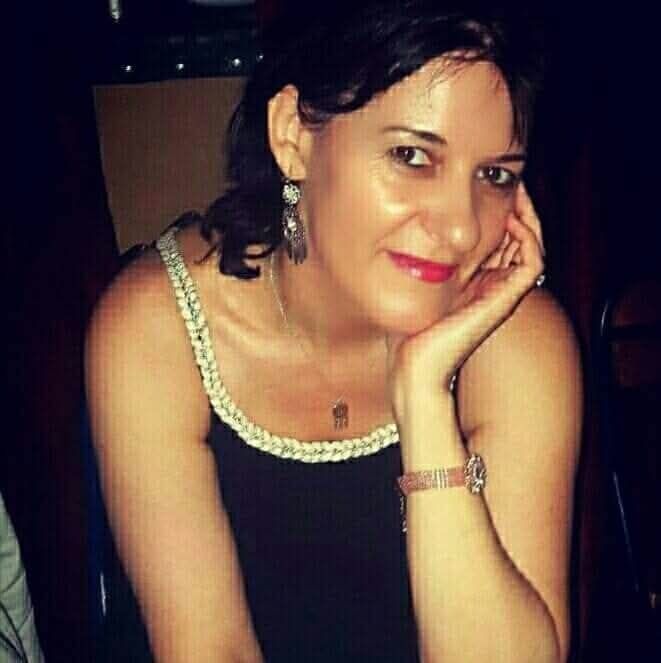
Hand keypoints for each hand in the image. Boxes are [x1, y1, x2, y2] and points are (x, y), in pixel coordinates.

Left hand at [386, 182, 544, 412]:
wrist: (413, 365)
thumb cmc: (409, 332)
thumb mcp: (415, 287)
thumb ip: (423, 265)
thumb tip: (411, 235)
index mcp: (476, 285)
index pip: (499, 242)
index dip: (500, 214)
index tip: (490, 188)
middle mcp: (493, 288)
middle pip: (519, 240)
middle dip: (517, 209)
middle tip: (510, 181)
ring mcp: (501, 294)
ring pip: (532, 246)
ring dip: (527, 216)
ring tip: (517, 190)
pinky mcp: (505, 300)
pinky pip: (533, 261)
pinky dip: (529, 236)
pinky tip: (512, 218)